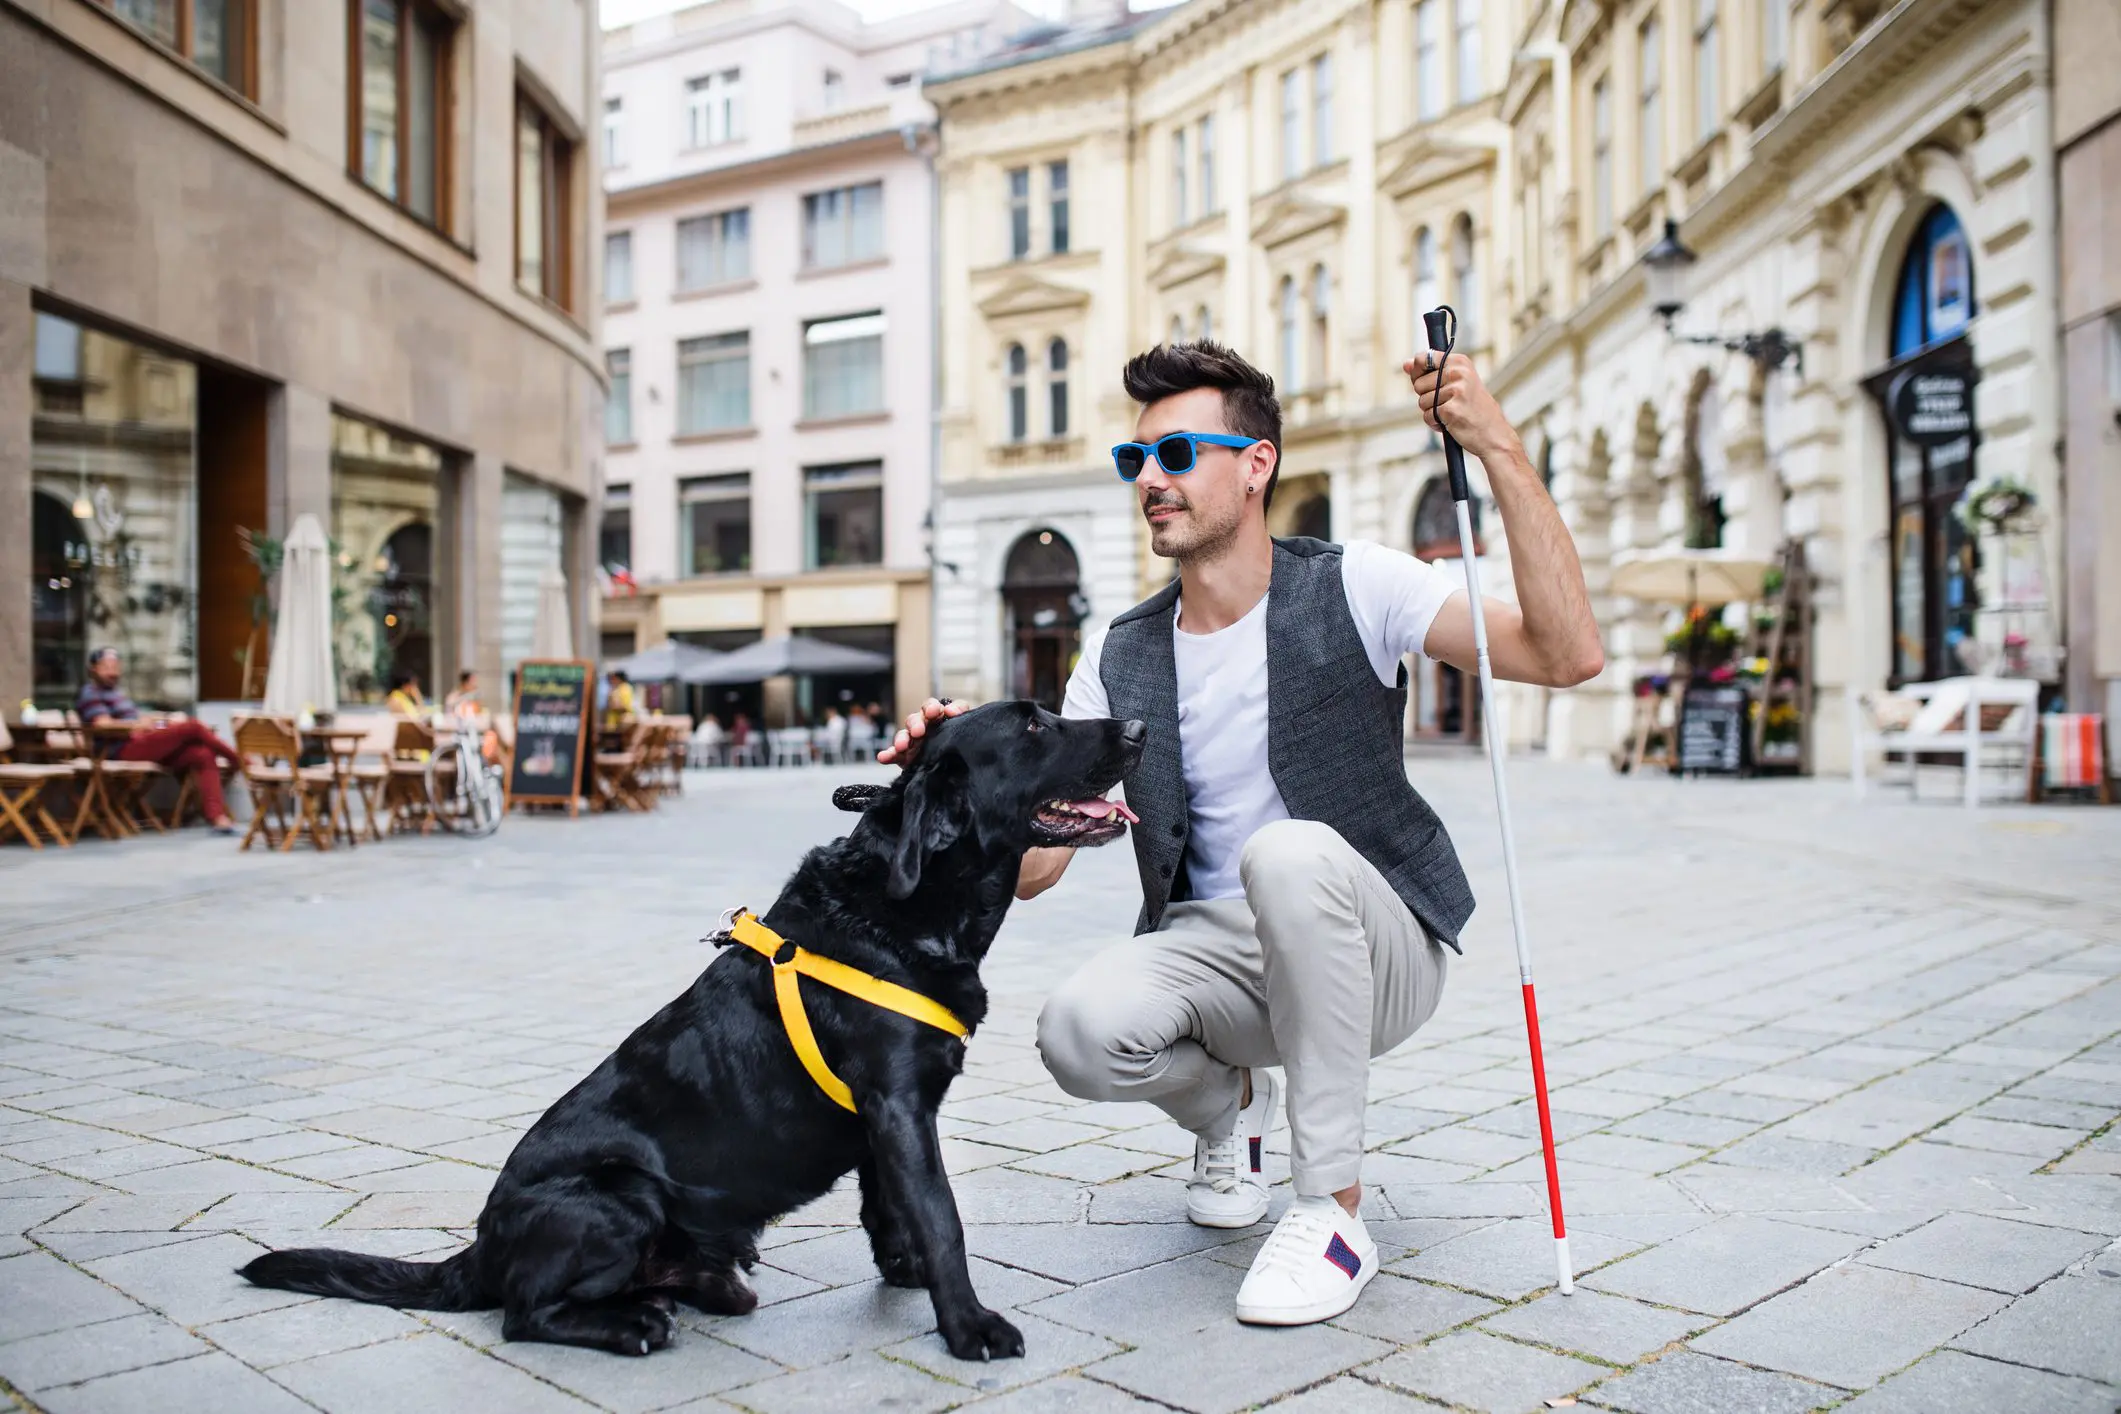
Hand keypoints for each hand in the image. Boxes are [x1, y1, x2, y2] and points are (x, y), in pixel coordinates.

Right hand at [877, 698, 965, 763]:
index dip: (931, 707)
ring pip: (903, 736)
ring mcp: (912, 742)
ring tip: (901, 746)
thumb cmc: (959, 739)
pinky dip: (888, 755)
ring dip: (901, 739)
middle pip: (914, 720)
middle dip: (915, 724)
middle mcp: (922, 727)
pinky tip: (883, 757)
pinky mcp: (904, 757)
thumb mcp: (963, 723)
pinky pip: (894, 754)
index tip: (934, 712)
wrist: (957, 765)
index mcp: (935, 717)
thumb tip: (951, 711)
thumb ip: (960, 712)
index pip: (930, 706)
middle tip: (918, 732)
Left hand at [1404, 350, 1522, 463]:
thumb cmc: (1473, 408)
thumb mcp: (1456, 383)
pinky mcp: (1451, 410)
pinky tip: (1451, 423)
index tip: (1430, 383)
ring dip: (1432, 412)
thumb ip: (1429, 372)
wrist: (1494, 434)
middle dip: (1427, 397)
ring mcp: (1456, 391)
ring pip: (1422, 402)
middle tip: (1448, 403)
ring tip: (1452, 413)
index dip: (1418, 373)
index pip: (1422, 358)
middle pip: (1418, 384)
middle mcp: (1459, 373)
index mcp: (1460, 362)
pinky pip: (1428, 416)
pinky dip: (1435, 424)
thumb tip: (1406, 364)